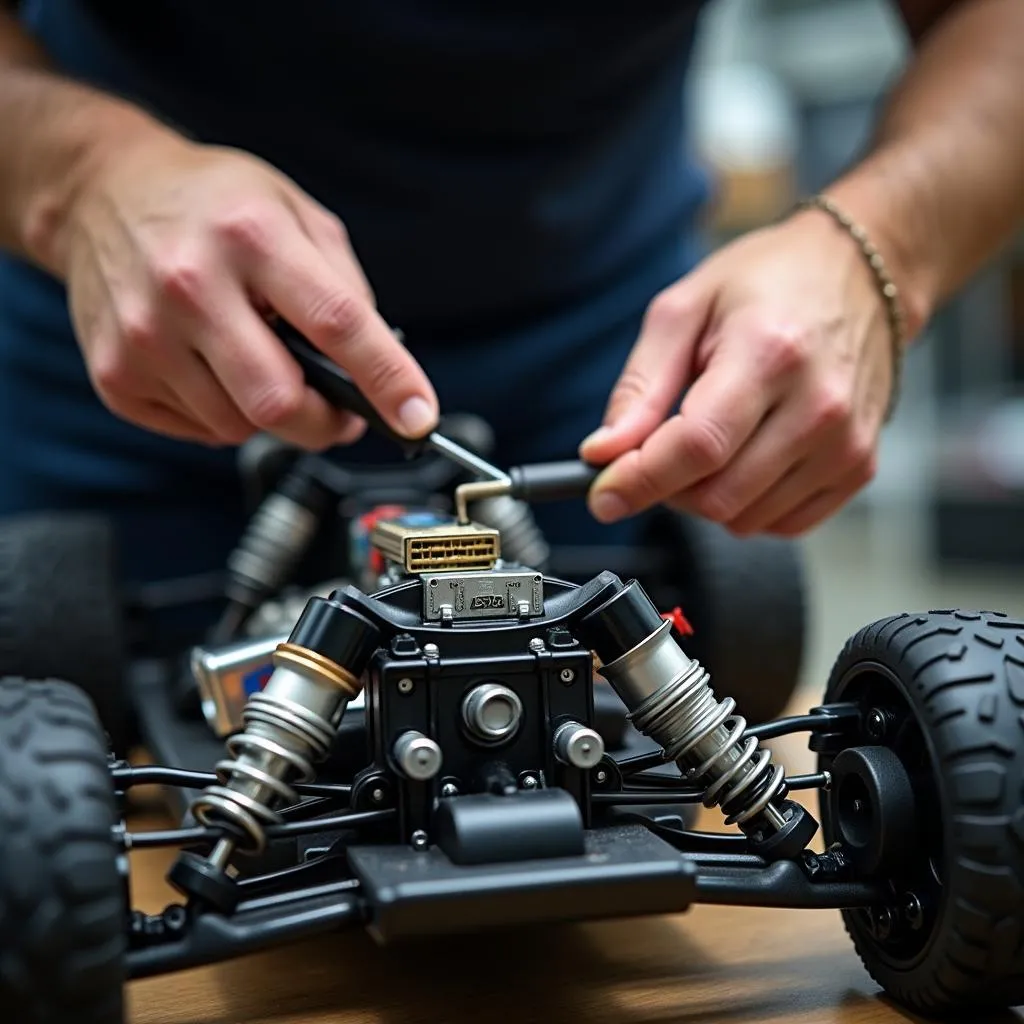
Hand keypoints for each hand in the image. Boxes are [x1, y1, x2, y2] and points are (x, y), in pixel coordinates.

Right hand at [57, 129, 437, 448]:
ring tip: (263, 365)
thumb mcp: (297, 214)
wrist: (103, 192)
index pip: (337, 323)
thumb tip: (381, 370)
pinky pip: (200, 430)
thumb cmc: (215, 205)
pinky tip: (216, 369)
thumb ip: (345, 290)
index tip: (419, 417)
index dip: (388, 379)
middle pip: (280, 403)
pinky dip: (224, 414)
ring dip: (271, 415)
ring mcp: (145, 334)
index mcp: (251, 235)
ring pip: (239, 427)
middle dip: (325, 424)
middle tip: (340, 412)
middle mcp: (191, 284)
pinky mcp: (115, 374)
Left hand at [580, 209, 898, 536]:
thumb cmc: (767, 284)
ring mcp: (846, 443)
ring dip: (706, 496)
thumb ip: (639, 387)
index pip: (696, 446)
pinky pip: (781, 524)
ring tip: (711, 440)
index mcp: (770, 353)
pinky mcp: (859, 468)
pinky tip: (746, 458)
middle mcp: (818, 405)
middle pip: (717, 494)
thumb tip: (602, 454)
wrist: (859, 273)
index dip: (640, 479)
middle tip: (659, 449)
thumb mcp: (683, 311)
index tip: (603, 494)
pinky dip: (748, 506)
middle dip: (668, 486)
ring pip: (745, 520)